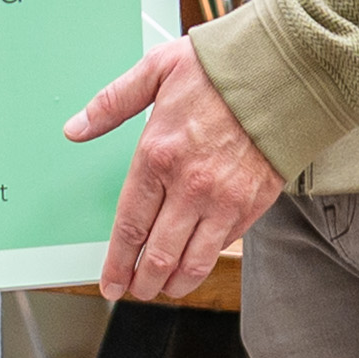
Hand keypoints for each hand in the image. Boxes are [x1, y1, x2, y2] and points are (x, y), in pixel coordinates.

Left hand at [68, 27, 283, 301]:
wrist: (282, 69)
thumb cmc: (220, 68)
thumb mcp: (156, 70)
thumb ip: (112, 103)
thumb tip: (76, 128)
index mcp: (158, 154)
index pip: (130, 225)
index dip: (116, 262)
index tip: (109, 281)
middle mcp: (190, 185)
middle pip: (159, 254)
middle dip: (142, 281)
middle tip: (134, 289)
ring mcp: (225, 199)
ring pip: (193, 261)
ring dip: (174, 283)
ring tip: (163, 288)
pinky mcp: (254, 204)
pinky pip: (224, 245)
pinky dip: (206, 260)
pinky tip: (196, 261)